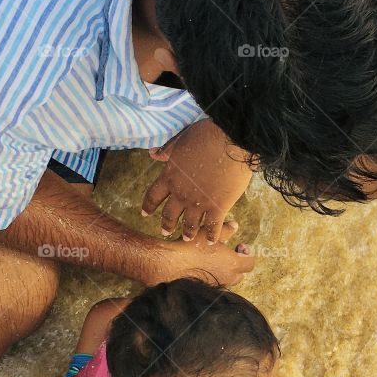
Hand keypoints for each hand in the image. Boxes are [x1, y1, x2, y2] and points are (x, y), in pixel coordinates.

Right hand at [140, 221, 255, 287]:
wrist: (169, 264)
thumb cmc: (191, 247)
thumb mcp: (209, 234)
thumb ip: (225, 230)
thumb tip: (235, 225)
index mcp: (232, 264)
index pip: (250, 263)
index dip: (246, 254)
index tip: (238, 246)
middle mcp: (227, 278)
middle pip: (240, 273)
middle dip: (236, 263)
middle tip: (226, 252)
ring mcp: (215, 286)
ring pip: (227, 280)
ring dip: (224, 270)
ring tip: (212, 258)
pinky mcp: (204, 289)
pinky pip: (214, 283)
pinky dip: (212, 276)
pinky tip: (200, 265)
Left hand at [142, 119, 253, 242]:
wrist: (232, 140)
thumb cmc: (207, 135)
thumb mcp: (182, 140)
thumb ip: (167, 150)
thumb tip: (152, 154)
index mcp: (170, 177)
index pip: (153, 196)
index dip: (148, 206)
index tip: (144, 214)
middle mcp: (181, 193)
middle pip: (169, 215)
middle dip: (166, 224)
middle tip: (165, 231)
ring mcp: (199, 203)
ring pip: (190, 225)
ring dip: (188, 232)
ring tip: (187, 238)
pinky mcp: (218, 207)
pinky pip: (213, 227)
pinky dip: (212, 235)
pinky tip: (213, 240)